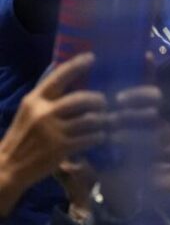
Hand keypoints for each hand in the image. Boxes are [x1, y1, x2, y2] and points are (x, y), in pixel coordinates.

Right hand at [0, 54, 106, 215]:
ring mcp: (53, 131)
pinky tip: (100, 136)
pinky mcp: (62, 148)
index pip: (58, 77)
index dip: (77, 65)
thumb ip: (47, 99)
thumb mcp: (29, 112)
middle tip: (104, 103)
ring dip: (102, 120)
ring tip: (105, 121)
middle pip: (83, 99)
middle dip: (98, 100)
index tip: (92, 57)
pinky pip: (91, 137)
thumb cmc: (23, 137)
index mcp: (34, 101)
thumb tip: (73, 82)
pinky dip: (99, 136)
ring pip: (91, 119)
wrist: (9, 167)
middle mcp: (44, 113)